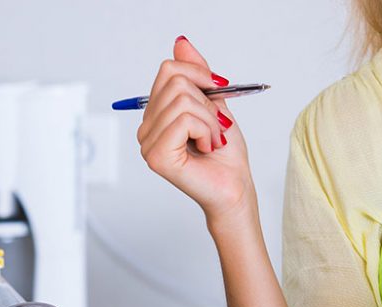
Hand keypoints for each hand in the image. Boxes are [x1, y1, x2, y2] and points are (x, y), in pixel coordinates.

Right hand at [137, 36, 256, 225]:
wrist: (235, 188)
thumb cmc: (227, 155)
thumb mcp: (216, 105)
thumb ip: (197, 76)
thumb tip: (181, 43)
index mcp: (157, 114)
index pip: (169, 70)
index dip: (200, 75)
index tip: (218, 91)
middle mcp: (146, 127)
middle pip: (174, 81)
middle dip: (207, 102)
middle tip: (216, 127)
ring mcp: (147, 142)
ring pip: (182, 101)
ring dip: (210, 121)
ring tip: (213, 141)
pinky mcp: (157, 156)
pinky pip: (184, 121)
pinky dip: (206, 132)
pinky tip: (208, 149)